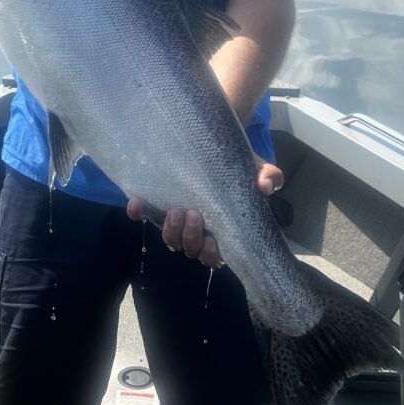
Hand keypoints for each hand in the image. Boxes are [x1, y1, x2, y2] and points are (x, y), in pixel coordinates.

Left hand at [127, 154, 283, 268]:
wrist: (214, 147)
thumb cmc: (237, 167)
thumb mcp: (256, 169)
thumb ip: (267, 176)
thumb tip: (266, 186)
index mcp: (222, 231)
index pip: (214, 256)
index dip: (211, 253)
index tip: (214, 239)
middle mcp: (197, 230)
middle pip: (189, 250)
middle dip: (190, 238)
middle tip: (192, 215)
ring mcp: (176, 219)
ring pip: (169, 240)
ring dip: (170, 231)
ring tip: (174, 210)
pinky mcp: (157, 204)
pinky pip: (143, 215)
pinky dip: (138, 212)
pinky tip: (135, 202)